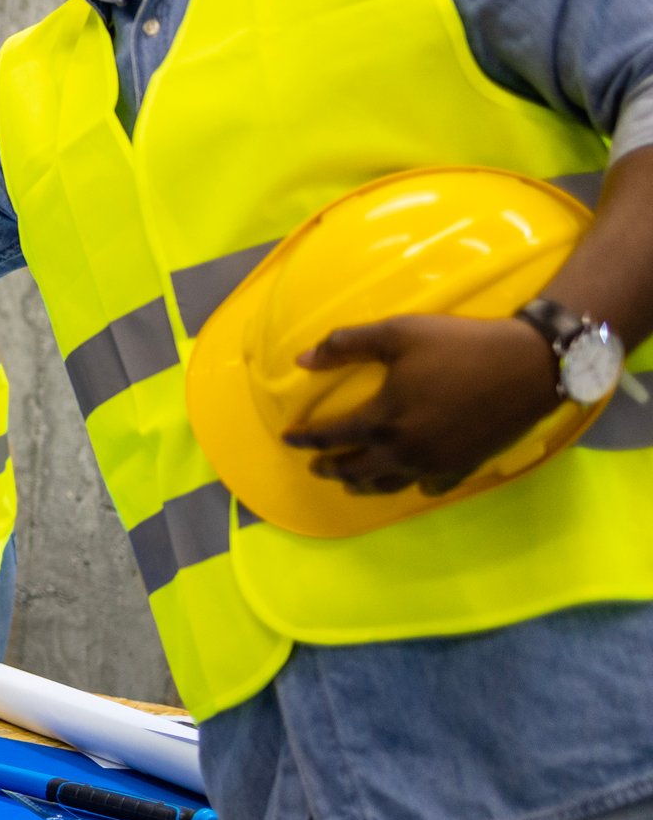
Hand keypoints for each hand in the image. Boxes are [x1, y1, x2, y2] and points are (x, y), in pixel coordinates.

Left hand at [282, 314, 561, 495]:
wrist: (530, 365)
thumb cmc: (459, 345)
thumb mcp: (397, 332)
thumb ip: (346, 345)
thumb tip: (301, 360)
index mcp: (383, 420)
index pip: (331, 436)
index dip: (305, 438)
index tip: (288, 438)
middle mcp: (405, 450)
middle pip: (356, 469)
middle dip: (331, 468)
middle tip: (316, 467)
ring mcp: (437, 463)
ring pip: (389, 484)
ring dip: (364, 484)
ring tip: (350, 482)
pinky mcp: (465, 466)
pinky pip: (432, 486)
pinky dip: (413, 487)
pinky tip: (411, 483)